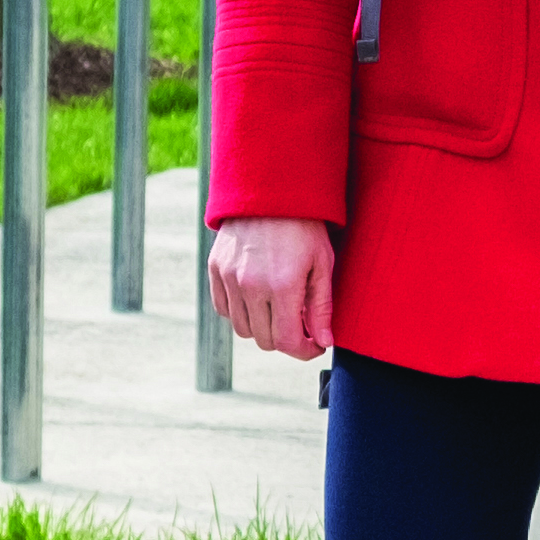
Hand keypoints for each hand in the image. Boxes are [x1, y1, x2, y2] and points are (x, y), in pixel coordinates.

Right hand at [208, 217, 336, 361]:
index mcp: (282, 286)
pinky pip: (224, 310)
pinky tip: (258, 298)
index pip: (287, 342)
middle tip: (301, 325)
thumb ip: (322, 307)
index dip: (304, 351)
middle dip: (286, 339)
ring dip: (263, 328)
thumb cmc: (304, 226)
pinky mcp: (216, 269)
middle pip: (264, 340)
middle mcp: (251, 286)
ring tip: (280, 309)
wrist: (270, 189)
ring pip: (243, 329)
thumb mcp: (322, 264)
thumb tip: (324, 342)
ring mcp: (229, 278)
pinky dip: (240, 312)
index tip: (315, 346)